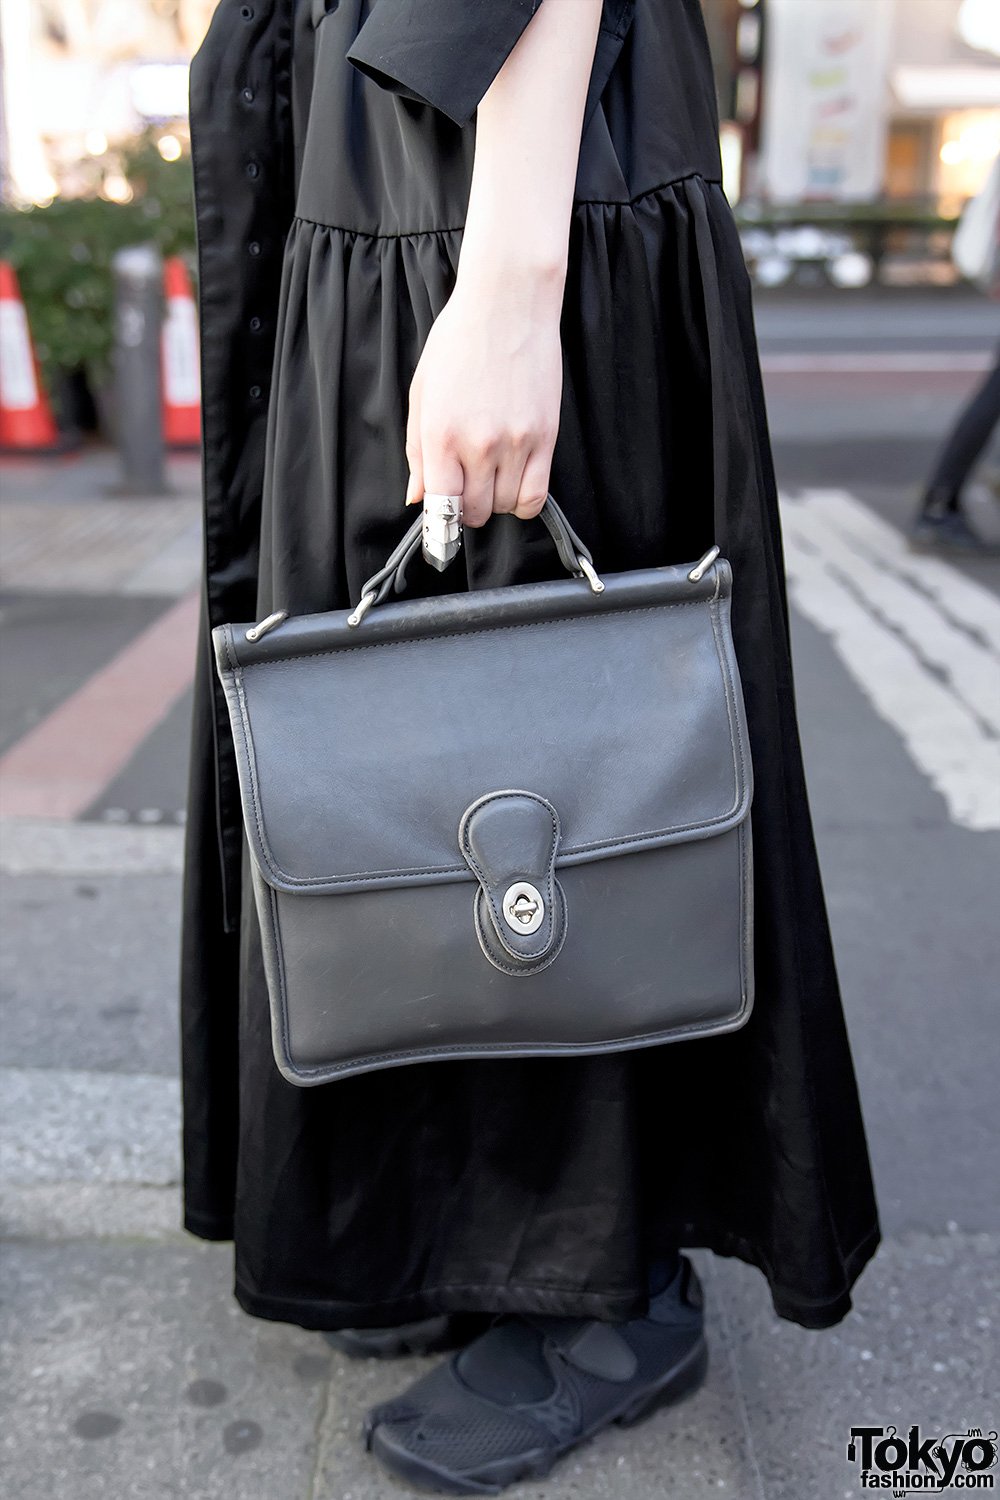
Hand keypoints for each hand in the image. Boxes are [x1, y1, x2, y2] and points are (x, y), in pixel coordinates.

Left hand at [404, 261, 564, 527]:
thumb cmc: (459, 342)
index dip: (440, 527)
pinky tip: (516, 482)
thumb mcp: (422, 394)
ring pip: (506, 507)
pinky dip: (524, 501)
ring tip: (492, 478)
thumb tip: (418, 498)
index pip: (441, 509)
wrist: (507, 305)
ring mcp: (515, 443)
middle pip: (475, 513)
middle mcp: (478, 446)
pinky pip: (536, 495)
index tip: (440, 530)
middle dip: (467, 511)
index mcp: (441, 436)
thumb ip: (417, 452)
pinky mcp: (545, 438)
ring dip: (497, 502)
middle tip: (466, 490)